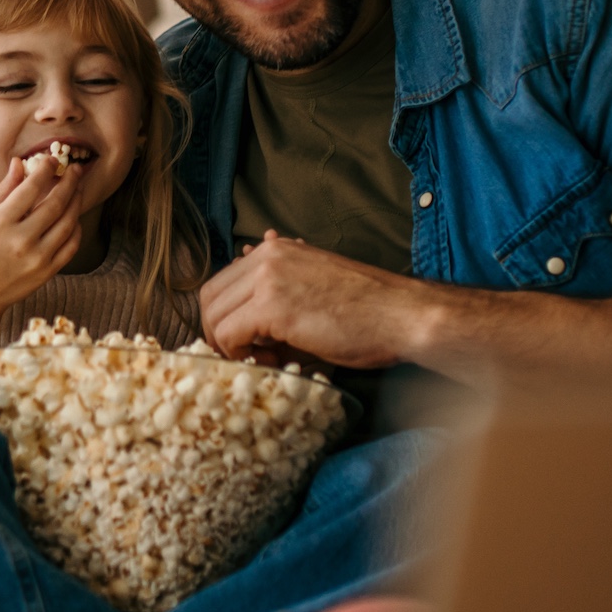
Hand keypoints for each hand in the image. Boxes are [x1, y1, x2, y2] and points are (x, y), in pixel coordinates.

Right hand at [0, 154, 83, 355]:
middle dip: (69, 182)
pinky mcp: (47, 272)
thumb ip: (3, 191)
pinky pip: (71, 246)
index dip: (45, 169)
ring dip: (76, 202)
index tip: (52, 159)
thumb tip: (19, 162)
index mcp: (0, 224)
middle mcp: (21, 240)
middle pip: (56, 204)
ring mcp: (37, 258)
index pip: (30, 188)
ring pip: (68, 223)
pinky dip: (76, 229)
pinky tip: (74, 218)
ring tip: (77, 189)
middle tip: (75, 170)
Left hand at [198, 232, 432, 368]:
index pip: (222, 283)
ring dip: (228, 346)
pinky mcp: (273, 307)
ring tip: (261, 359)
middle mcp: (266, 256)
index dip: (224, 318)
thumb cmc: (367, 310)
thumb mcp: (314, 291)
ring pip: (214, 317)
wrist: (402, 316)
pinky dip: (238, 355)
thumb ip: (276, 298)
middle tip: (243, 355)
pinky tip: (269, 361)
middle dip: (217, 333)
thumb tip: (241, 321)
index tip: (244, 342)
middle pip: (209, 298)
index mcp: (275, 250)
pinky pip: (228, 335)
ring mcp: (268, 279)